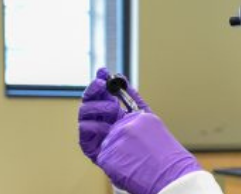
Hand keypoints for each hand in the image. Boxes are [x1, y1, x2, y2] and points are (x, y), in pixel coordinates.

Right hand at [78, 68, 200, 193]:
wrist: (155, 169)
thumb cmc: (151, 143)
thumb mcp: (143, 116)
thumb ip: (132, 98)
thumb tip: (123, 80)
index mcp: (114, 113)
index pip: (103, 94)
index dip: (101, 82)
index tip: (103, 71)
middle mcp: (103, 122)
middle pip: (90, 101)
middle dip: (94, 90)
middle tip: (101, 84)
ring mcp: (97, 135)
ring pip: (85, 114)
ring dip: (98, 108)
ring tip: (114, 111)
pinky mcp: (93, 148)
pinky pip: (85, 133)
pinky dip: (94, 127)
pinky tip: (106, 128)